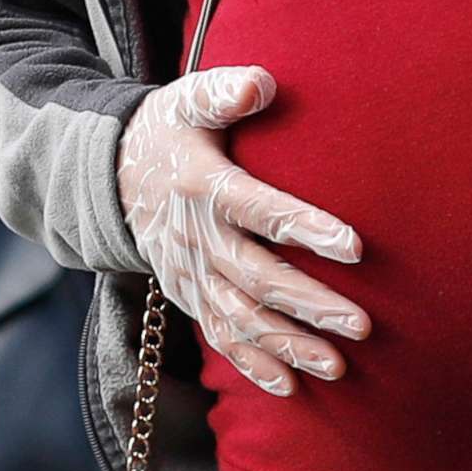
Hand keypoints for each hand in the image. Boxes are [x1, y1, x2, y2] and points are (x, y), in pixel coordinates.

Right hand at [118, 66, 367, 396]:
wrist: (111, 173)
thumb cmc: (169, 130)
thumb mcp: (187, 99)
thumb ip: (224, 91)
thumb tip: (262, 84)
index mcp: (202, 186)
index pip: (259, 209)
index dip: (305, 228)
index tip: (355, 246)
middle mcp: (194, 237)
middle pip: (255, 276)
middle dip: (308, 303)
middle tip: (360, 324)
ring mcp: (188, 272)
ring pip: (240, 317)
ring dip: (287, 344)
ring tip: (338, 365)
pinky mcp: (186, 294)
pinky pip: (218, 335)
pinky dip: (251, 364)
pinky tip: (290, 386)